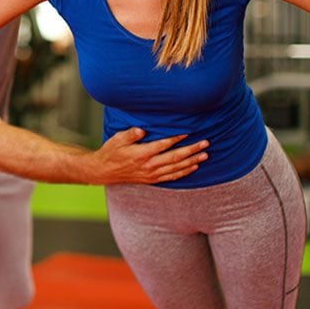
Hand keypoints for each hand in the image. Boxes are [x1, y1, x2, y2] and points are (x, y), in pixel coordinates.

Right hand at [88, 127, 208, 184]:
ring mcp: (152, 174)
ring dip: (192, 161)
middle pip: (175, 157)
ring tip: (204, 154)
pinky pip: (172, 176)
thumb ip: (131, 134)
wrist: (104, 171)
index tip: (189, 132)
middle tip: (205, 143)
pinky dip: (184, 172)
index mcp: (142, 154)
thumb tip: (142, 129)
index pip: (164, 145)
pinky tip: (193, 167)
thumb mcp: (117, 140)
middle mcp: (149, 165)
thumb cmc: (111, 152)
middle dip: (192, 150)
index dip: (177, 138)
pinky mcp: (152, 179)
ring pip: (177, 168)